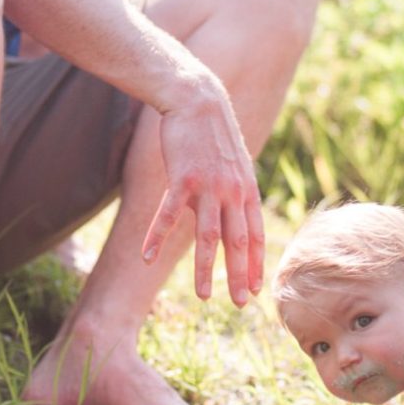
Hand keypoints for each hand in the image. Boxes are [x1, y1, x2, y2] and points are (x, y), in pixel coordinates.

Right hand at [141, 81, 264, 305]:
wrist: (197, 101)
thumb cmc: (214, 135)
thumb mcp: (236, 163)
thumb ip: (238, 192)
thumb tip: (240, 215)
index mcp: (246, 190)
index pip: (255, 235)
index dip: (255, 264)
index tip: (255, 289)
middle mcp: (232, 192)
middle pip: (237, 242)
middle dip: (238, 275)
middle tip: (239, 303)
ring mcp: (208, 186)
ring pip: (208, 236)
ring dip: (206, 269)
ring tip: (205, 297)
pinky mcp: (182, 178)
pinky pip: (168, 216)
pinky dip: (157, 238)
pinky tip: (147, 259)